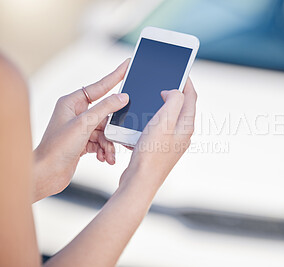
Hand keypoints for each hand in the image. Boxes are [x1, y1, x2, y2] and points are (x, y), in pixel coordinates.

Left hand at [33, 59, 129, 201]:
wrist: (47, 174)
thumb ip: (105, 108)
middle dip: (113, 128)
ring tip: (109, 154)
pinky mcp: (83, 142)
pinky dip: (104, 149)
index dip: (115, 76)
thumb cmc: (57, 148)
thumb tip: (123, 97)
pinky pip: (101, 141)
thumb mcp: (84, 124)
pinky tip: (104, 158)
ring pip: (105, 130)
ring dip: (109, 143)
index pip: (100, 86)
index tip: (127, 65)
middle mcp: (76, 113)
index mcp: (72, 102)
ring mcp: (80, 128)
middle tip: (120, 134)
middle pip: (106, 114)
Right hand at [119, 79, 196, 194]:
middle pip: (182, 107)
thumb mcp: (164, 120)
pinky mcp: (160, 149)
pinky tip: (141, 121)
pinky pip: (158, 129)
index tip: (180, 71)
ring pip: (169, 118)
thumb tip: (174, 92)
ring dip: (161, 106)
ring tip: (150, 99)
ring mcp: (172, 142)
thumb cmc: (151, 153)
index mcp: (186, 125)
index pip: (191, 97)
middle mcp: (182, 134)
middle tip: (163, 82)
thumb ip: (174, 100)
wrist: (139, 181)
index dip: (186, 81)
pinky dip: (151, 121)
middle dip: (173, 93)